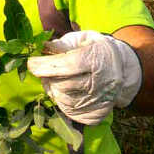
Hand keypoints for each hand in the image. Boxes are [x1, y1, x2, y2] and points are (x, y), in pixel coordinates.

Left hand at [27, 31, 141, 124]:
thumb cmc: (94, 50)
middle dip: (48, 78)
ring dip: (54, 91)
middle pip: (63, 85)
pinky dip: (63, 103)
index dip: (45, 65)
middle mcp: (103, 82)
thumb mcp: (81, 39)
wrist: (122, 68)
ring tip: (56, 81)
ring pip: (65, 100)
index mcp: (98, 59)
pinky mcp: (99, 114)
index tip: (31, 63)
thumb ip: (61, 44)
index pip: (68, 65)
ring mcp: (102, 100)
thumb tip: (42, 48)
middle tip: (44, 71)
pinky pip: (72, 113)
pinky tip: (65, 93)